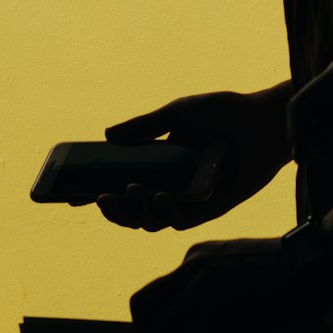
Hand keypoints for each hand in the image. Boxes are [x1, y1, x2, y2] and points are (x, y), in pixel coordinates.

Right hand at [98, 84, 291, 231]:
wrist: (262, 120)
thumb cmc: (223, 112)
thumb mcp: (178, 113)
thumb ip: (145, 126)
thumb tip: (107, 135)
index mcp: (160, 163)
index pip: (121, 183)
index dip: (96, 191)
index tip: (70, 193)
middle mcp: (172, 185)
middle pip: (133, 210)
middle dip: (113, 209)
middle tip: (100, 198)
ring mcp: (190, 199)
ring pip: (153, 221)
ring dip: (136, 211)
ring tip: (130, 190)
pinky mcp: (210, 208)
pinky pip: (182, 220)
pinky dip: (167, 211)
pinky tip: (161, 196)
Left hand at [131, 237, 327, 332]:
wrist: (318, 260)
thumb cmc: (289, 276)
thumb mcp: (240, 275)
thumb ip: (217, 290)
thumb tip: (201, 323)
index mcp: (195, 258)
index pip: (151, 296)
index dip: (155, 330)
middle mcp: (193, 265)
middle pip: (142, 308)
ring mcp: (205, 281)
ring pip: (161, 332)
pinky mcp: (221, 301)